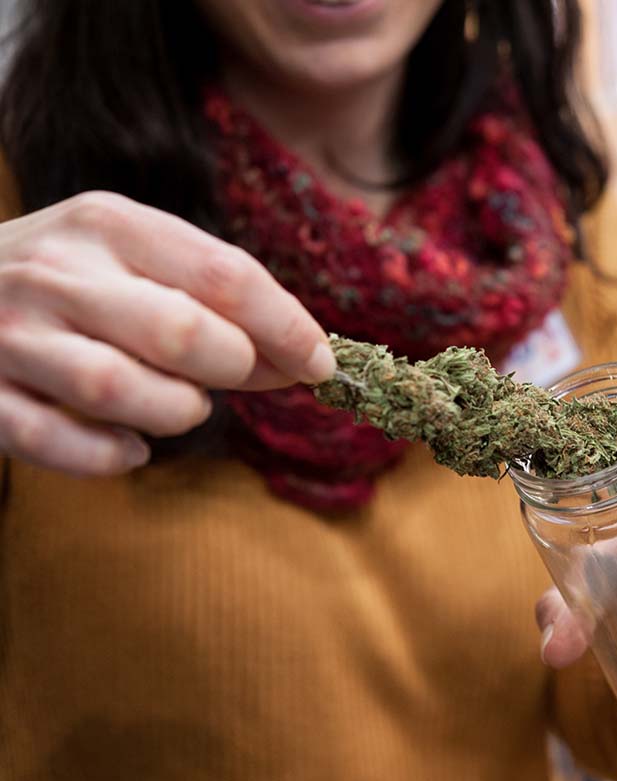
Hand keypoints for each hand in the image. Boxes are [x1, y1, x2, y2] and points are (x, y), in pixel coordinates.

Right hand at [0, 191, 334, 475]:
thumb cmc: (69, 280)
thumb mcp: (134, 256)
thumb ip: (211, 297)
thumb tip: (304, 356)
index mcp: (110, 224)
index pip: (225, 275)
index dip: (287, 326)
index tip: (321, 363)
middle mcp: (57, 272)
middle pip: (183, 333)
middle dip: (233, 368)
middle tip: (235, 377)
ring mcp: (10, 335)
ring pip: (122, 390)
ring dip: (176, 412)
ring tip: (178, 404)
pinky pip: (58, 443)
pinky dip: (111, 456)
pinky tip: (131, 448)